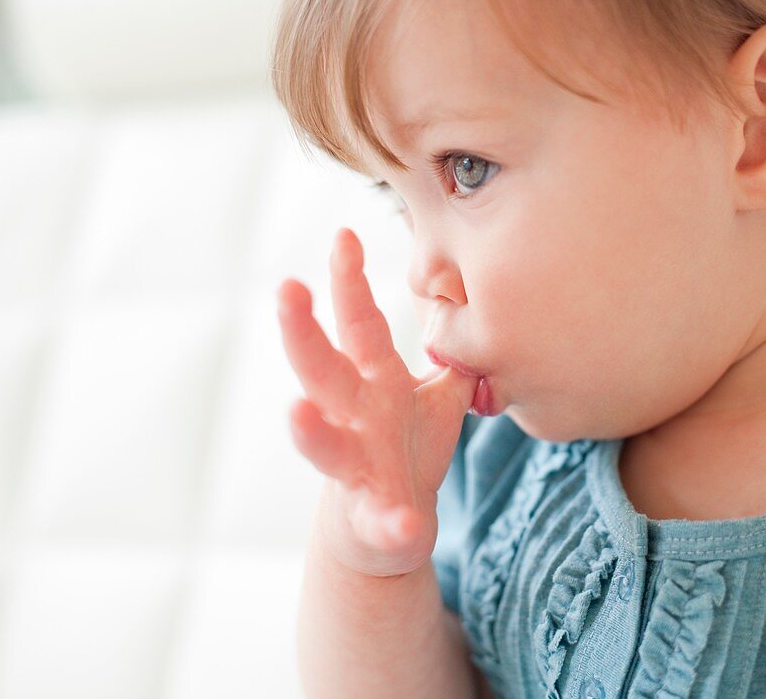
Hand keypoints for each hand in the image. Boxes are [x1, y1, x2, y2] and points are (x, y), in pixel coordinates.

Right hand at [277, 227, 478, 576]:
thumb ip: (452, 354)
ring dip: (309, 430)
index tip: (345, 234)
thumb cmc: (408, 448)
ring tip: (296, 411)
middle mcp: (353, 418)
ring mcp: (355, 469)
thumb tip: (479, 304)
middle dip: (302, 331)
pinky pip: (383, 522)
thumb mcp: (434, 396)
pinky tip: (403, 524)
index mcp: (373, 382)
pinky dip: (393, 524)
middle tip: (286, 287)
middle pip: (321, 370)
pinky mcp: (373, 520)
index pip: (358, 323)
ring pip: (325, 447)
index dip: (350, 281)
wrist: (386, 531)